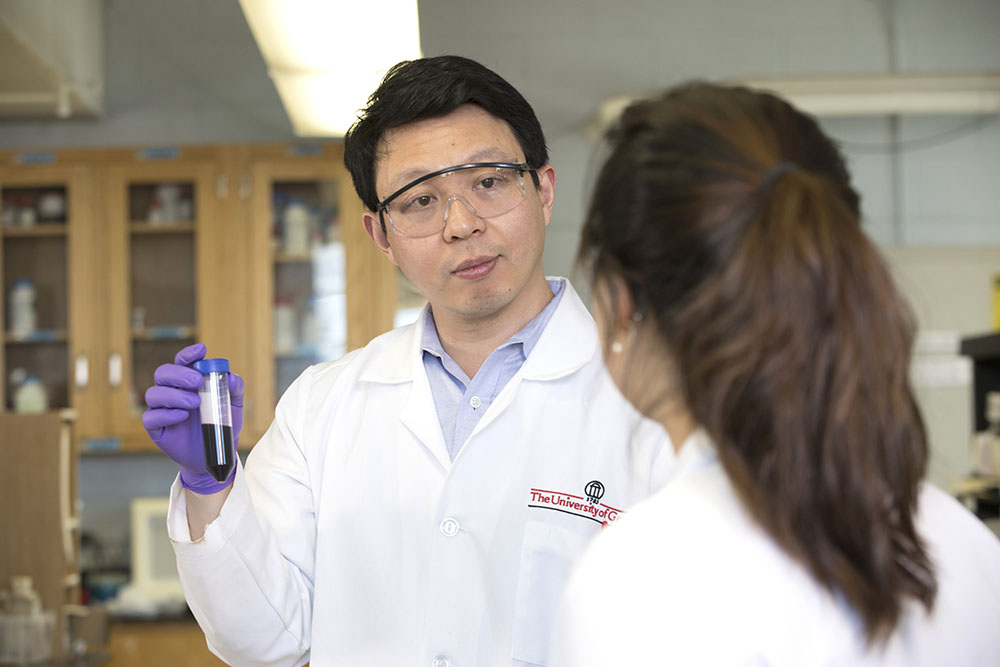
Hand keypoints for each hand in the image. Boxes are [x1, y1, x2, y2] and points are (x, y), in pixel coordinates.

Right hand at [142, 343, 243, 493]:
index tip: (201, 350)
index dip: (188, 354)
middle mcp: (172, 392)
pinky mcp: (156, 429)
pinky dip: (166, 414)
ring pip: (154, 394)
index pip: (182, 362)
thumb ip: (234, 389)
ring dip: (174, 395)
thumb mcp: (233, 406)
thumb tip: (231, 377)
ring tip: (195, 403)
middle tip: (197, 381)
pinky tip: (183, 415)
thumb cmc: (222, 426)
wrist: (216, 454)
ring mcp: (162, 410)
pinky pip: (151, 417)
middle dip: (178, 374)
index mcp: (188, 383)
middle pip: (163, 373)